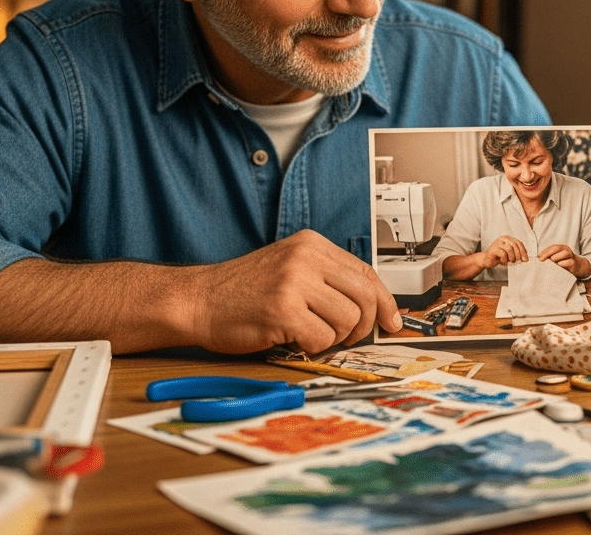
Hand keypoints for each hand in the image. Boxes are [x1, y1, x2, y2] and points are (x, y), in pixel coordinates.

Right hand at [190, 230, 400, 354]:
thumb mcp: (289, 269)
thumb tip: (372, 307)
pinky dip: (312, 347)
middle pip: (364, 296)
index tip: (392, 321)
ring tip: (309, 334)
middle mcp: (305, 258)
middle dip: (363, 325)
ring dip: (332, 337)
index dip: (384, 301)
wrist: (198, 300)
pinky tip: (292, 339)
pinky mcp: (282, 310)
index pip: (365, 271)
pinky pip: (321, 338)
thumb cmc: (243, 292)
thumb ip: (327, 280)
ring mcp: (293, 282)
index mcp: (311, 244)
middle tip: (349, 337)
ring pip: (346, 320)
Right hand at [481, 235, 528, 268]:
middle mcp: (503, 239)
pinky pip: (503, 254)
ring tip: (510, 262)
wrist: (486, 260)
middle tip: (517, 261)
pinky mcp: (493, 249)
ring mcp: (497, 243)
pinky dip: (505, 260)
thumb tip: (526, 259)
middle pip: (515, 245)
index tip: (526, 259)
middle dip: (518, 255)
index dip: (523, 251)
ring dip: (512, 258)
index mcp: (508, 238)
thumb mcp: (510, 255)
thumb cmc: (499, 257)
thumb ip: (517, 255)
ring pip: (509, 249)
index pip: (519, 243)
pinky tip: (503, 262)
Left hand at [538, 244, 585, 276]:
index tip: (538, 257)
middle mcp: (566, 250)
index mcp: (562, 248)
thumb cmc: (564, 262)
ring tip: (551, 261)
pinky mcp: (573, 264)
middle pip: (556, 248)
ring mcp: (571, 256)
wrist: (578, 266)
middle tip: (541, 260)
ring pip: (564, 254)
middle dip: (547, 254)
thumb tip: (539, 259)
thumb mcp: (558, 258)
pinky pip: (568, 262)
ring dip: (556, 257)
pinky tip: (559, 265)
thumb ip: (550, 257)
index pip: (552, 247)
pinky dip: (563, 264)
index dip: (545, 252)